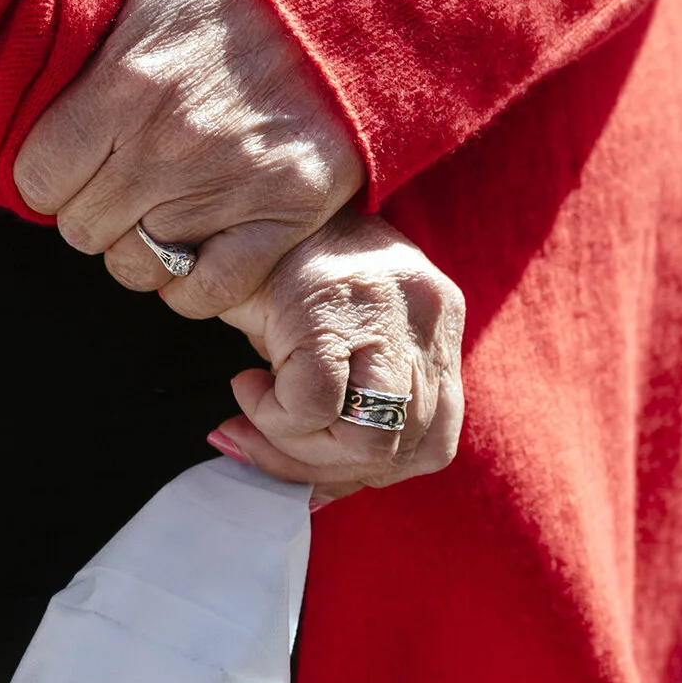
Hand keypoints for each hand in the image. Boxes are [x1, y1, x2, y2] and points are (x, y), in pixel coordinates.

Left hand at [12, 0, 363, 319]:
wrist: (347, 0)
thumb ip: (95, 33)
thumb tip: (44, 65)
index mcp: (125, 84)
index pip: (37, 176)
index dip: (46, 176)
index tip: (67, 165)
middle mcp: (168, 144)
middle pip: (81, 228)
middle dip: (90, 211)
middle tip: (115, 188)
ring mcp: (227, 186)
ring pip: (136, 266)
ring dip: (137, 250)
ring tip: (155, 217)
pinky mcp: (283, 214)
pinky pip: (208, 290)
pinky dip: (191, 287)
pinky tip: (193, 253)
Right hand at [205, 209, 465, 505]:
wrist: (243, 191)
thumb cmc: (284, 266)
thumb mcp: (338, 335)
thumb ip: (349, 404)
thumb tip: (316, 491)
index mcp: (438, 317)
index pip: (434, 436)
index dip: (371, 471)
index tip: (312, 469)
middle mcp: (426, 312)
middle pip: (406, 448)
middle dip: (328, 471)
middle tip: (265, 448)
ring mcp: (386, 310)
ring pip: (369, 440)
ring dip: (299, 451)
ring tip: (256, 417)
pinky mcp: (332, 310)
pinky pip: (314, 409)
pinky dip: (273, 420)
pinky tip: (247, 387)